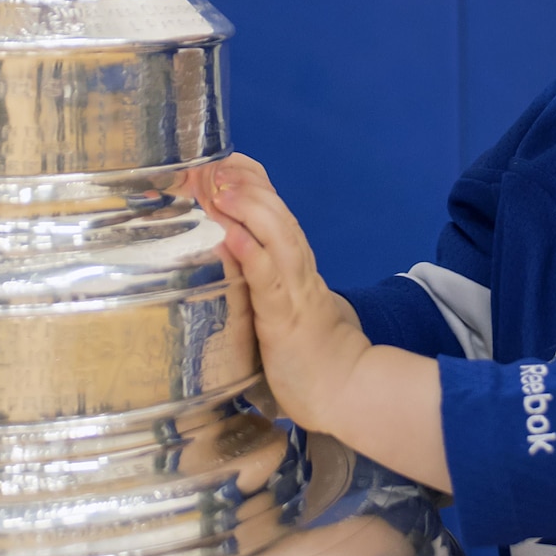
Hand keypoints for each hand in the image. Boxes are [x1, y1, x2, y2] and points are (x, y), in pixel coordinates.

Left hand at [192, 154, 368, 430]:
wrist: (347, 392)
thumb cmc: (312, 361)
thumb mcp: (283, 313)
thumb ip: (266, 291)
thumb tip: (235, 274)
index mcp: (295, 267)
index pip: (276, 212)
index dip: (250, 184)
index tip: (221, 164)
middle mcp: (297, 269)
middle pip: (276, 212)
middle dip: (243, 184)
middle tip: (209, 165)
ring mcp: (295, 290)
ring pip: (277, 235)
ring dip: (248, 207)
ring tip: (218, 186)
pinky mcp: (287, 316)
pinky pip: (269, 277)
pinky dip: (251, 252)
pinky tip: (230, 234)